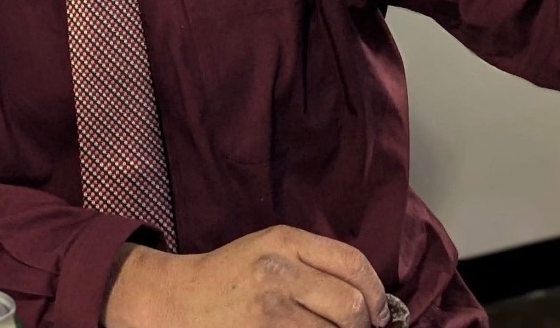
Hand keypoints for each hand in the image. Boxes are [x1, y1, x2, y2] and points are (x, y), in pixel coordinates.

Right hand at [102, 224, 390, 327]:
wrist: (179, 300)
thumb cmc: (232, 277)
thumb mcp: (271, 251)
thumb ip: (314, 263)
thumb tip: (369, 296)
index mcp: (285, 240)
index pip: (352, 264)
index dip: (377, 294)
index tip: (380, 313)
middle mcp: (279, 270)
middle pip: (352, 305)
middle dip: (364, 326)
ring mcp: (270, 309)